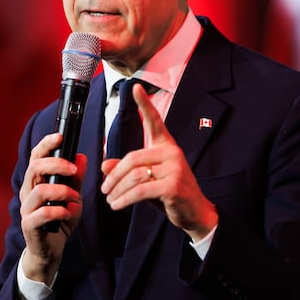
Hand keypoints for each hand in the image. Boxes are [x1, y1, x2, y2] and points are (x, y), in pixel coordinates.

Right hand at [19, 133, 85, 283]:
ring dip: (62, 191)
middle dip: (57, 165)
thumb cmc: (59, 220)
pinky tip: (68, 213)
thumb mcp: (73, 196)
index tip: (60, 136)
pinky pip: (41, 214)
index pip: (36, 157)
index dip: (46, 144)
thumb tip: (82, 157)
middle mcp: (28, 192)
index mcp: (36, 181)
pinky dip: (59, 212)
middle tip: (74, 170)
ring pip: (39, 190)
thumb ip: (76, 178)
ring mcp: (26, 209)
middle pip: (35, 168)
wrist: (52, 250)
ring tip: (74, 198)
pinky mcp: (29, 226)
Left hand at [100, 83, 217, 241]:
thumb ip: (126, 171)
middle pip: (133, 158)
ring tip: (110, 199)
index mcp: (166, 146)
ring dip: (118, 190)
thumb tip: (104, 165)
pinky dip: (125, 199)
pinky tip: (117, 205)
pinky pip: (141, 190)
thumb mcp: (146, 180)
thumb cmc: (170, 194)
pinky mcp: (173, 185)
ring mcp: (175, 168)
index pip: (155, 121)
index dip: (144, 104)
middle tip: (104, 189)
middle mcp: (172, 153)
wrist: (195, 212)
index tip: (135, 87)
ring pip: (135, 175)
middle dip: (114, 175)